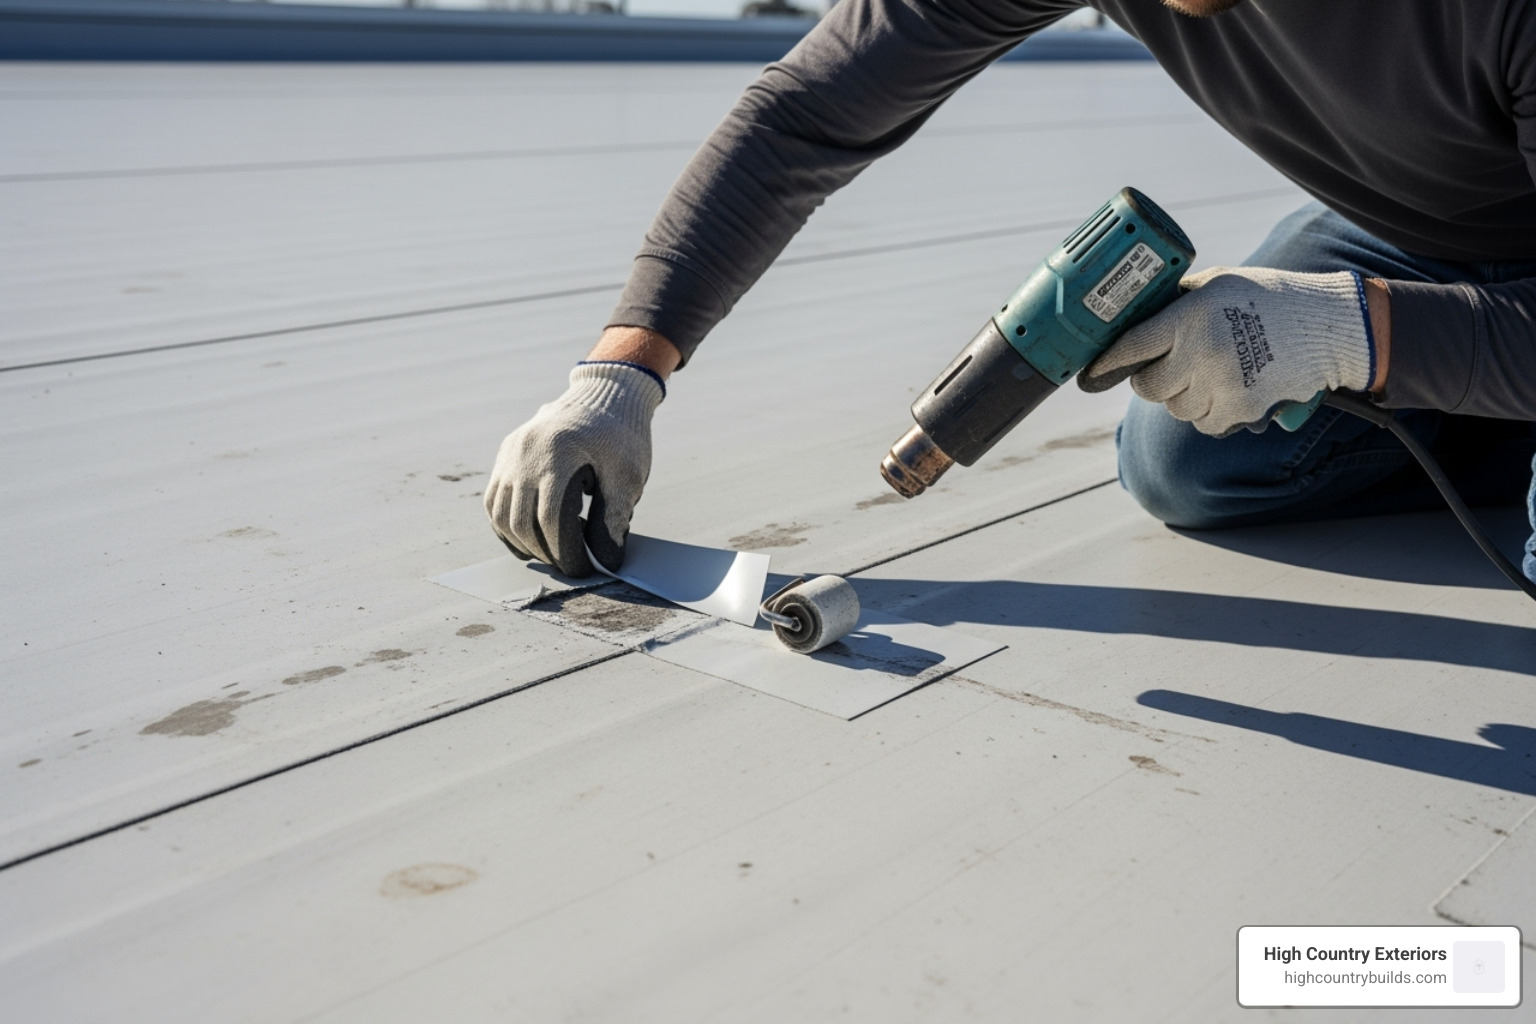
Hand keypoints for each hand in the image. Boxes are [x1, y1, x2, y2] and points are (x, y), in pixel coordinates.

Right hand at [484, 362, 663, 576]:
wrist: (605, 394)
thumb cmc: (622, 435)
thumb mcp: (628, 475)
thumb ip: (615, 517)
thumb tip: (606, 560)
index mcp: (558, 454)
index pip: (550, 518)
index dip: (565, 551)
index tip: (583, 568)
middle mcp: (525, 452)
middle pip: (521, 521)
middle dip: (544, 552)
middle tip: (568, 567)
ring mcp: (510, 452)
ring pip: (499, 513)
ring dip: (521, 542)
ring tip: (548, 555)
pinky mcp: (506, 454)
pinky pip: (493, 499)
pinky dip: (505, 524)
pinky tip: (526, 540)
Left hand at [1078, 267, 1376, 436]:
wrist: (1329, 325)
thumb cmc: (1267, 297)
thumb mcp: (1215, 284)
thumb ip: (1174, 302)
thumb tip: (1129, 316)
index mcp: (1189, 317)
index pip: (1131, 347)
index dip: (1105, 365)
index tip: (1089, 377)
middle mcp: (1201, 353)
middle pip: (1148, 388)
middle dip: (1155, 379)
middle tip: (1174, 365)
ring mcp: (1221, 385)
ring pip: (1176, 408)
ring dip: (1185, 395)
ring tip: (1213, 370)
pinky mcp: (1241, 410)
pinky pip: (1204, 424)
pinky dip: (1210, 412)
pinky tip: (1229, 387)